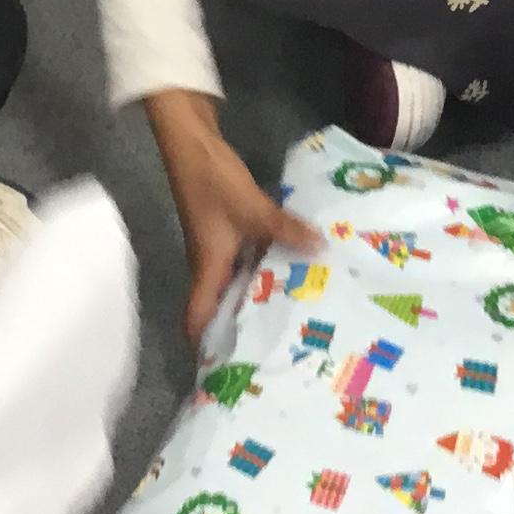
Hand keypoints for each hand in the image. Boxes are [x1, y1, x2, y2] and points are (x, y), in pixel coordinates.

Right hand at [147, 91, 318, 343]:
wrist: (191, 141)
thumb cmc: (211, 181)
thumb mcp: (251, 207)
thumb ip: (284, 229)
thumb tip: (322, 249)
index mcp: (208, 267)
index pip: (197, 318)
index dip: (207, 346)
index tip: (231, 371)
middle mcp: (211, 263)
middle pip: (222, 305)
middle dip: (244, 328)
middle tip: (280, 349)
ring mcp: (220, 245)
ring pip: (239, 282)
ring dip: (260, 296)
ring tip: (297, 314)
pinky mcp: (230, 228)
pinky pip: (250, 259)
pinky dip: (268, 267)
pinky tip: (296, 267)